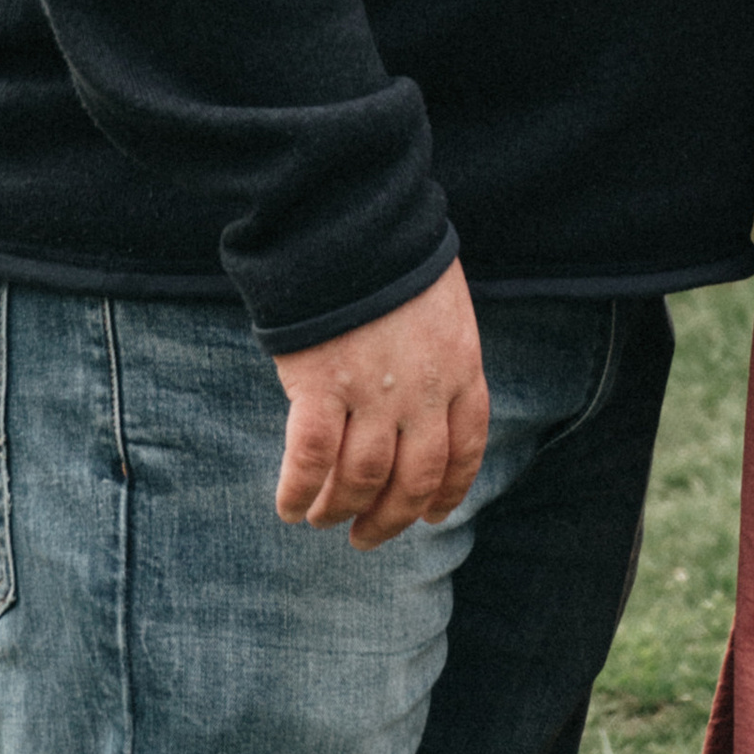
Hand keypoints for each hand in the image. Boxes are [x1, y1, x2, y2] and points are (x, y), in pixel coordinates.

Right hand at [273, 260, 489, 549]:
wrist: (351, 217)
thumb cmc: (393, 254)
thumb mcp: (442, 302)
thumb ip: (439, 353)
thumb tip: (425, 400)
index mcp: (460, 364)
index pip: (465, 446)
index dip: (449, 489)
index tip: (430, 516)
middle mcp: (422, 389)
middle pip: (414, 478)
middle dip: (390, 518)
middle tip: (366, 536)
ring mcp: (372, 390)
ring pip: (361, 478)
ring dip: (340, 509)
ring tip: (323, 519)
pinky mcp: (320, 384)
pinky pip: (309, 459)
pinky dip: (299, 491)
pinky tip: (289, 504)